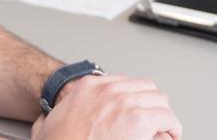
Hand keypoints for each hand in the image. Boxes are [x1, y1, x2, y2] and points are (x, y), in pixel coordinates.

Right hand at [31, 73, 181, 139]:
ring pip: (159, 99)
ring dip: (163, 114)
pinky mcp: (138, 121)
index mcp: (87, 88)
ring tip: (166, 128)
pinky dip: (172, 127)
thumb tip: (45, 120)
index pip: (122, 81)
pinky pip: (166, 118)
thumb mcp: (43, 126)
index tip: (138, 107)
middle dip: (151, 103)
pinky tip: (171, 135)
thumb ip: (47, 119)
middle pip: (144, 87)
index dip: (134, 97)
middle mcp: (108, 91)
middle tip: (155, 119)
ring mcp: (124, 103)